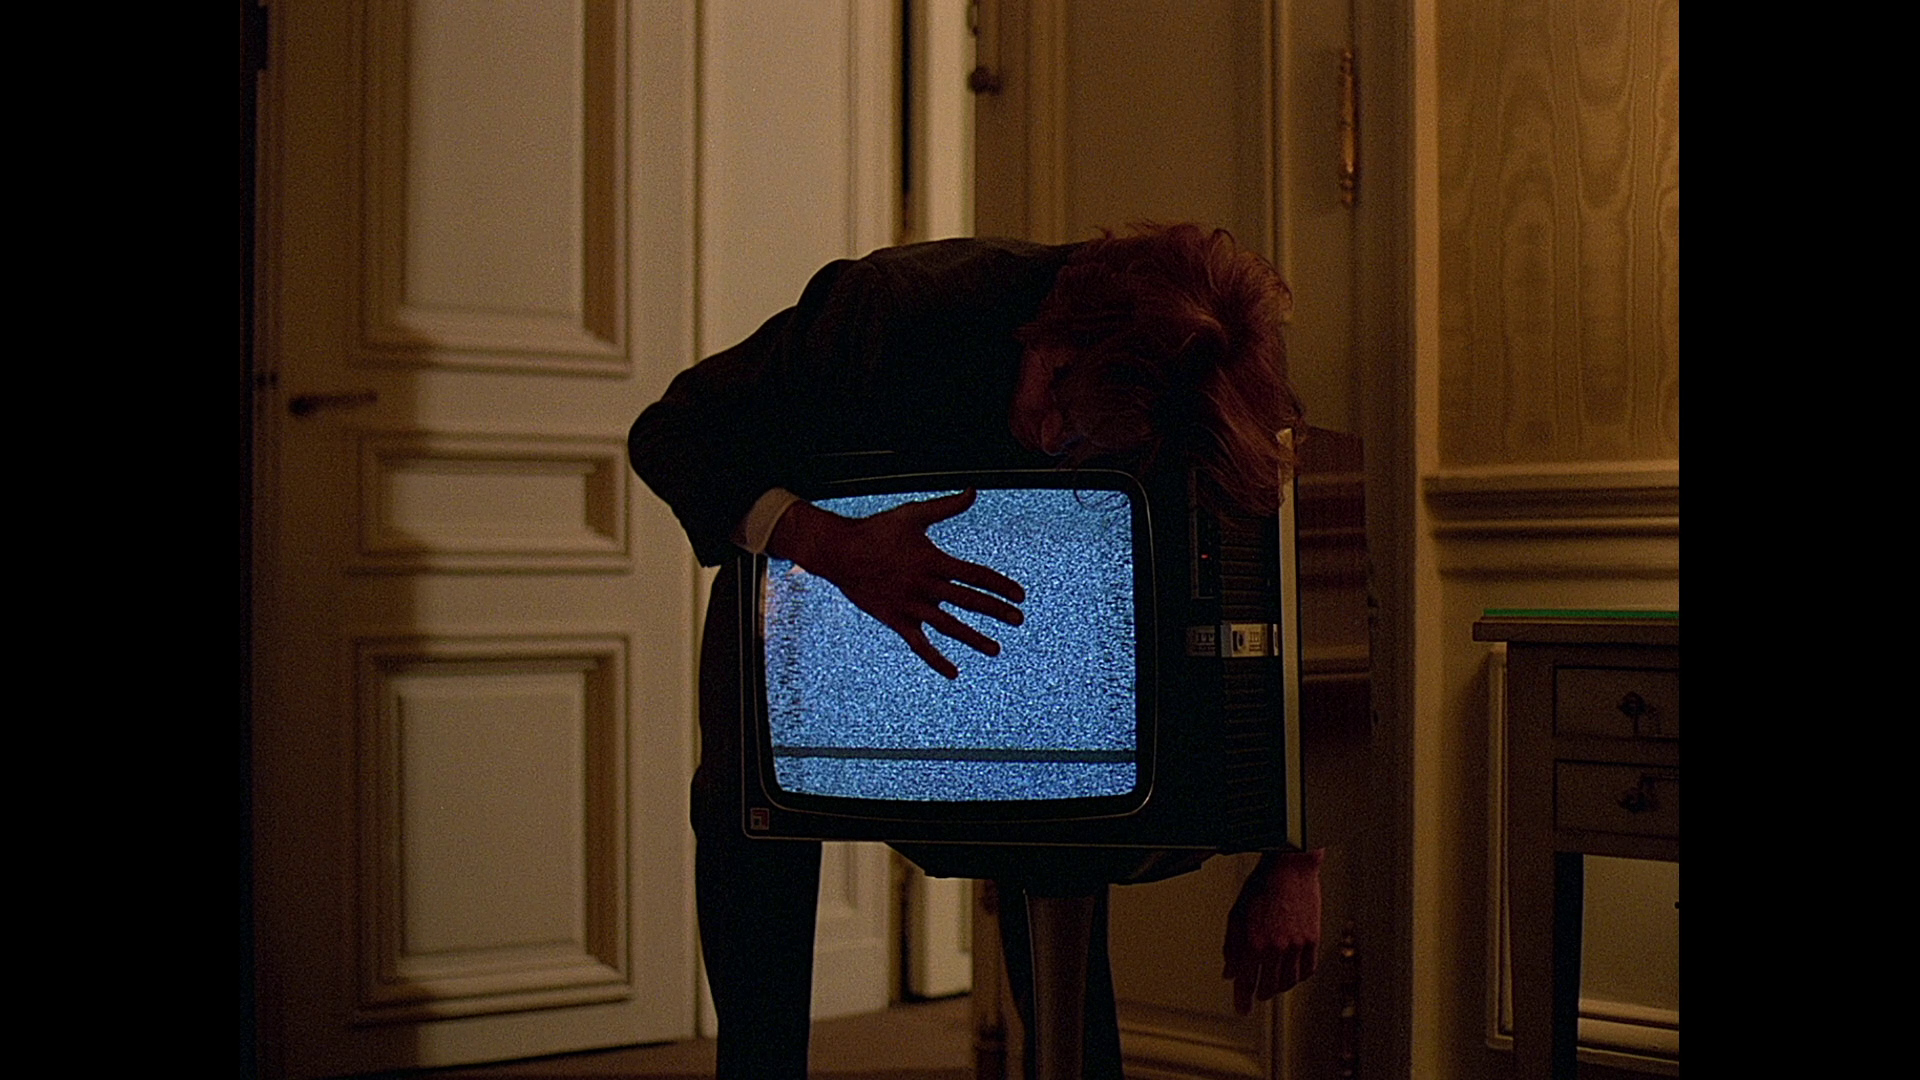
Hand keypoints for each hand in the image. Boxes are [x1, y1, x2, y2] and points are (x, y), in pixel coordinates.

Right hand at [769, 490, 1025, 678]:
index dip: (999, 585)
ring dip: (973, 638)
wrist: (839, 552)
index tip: (1020, 595)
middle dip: (996, 611)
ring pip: (948, 627)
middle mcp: (925, 585)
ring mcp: (910, 606)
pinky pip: (919, 645)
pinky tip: (954, 673)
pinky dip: (936, 660)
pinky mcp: (896, 620)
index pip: (975, 574)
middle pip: (968, 601)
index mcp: (933, 561)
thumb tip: (974, 490)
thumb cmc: (877, 530)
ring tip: (996, 650)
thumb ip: (946, 506)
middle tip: (1019, 620)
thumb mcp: (912, 514)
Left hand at [1222, 849, 1323, 1012]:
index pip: (1247, 981)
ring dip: (1279, 987)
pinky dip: (1298, 976)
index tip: (1241, 1010)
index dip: (1242, 1000)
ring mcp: (1297, 945)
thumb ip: (1231, 947)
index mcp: (1254, 942)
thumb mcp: (1236, 914)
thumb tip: (1229, 973)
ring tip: (1272, 984)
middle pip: (1269, 986)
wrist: (1290, 867)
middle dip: (1260, 993)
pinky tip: (1291, 972)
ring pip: (1289, 981)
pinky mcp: (1313, 939)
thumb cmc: (1261, 885)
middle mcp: (1277, 947)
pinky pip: (1307, 969)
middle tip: (1255, 995)